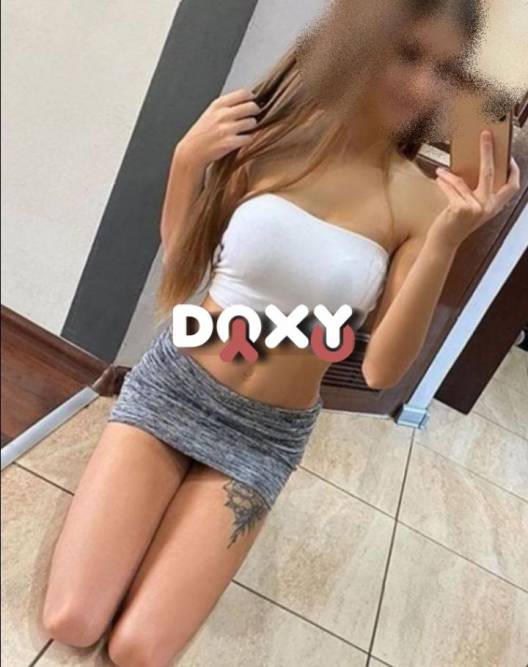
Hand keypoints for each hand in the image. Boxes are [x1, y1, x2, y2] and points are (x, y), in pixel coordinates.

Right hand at [176, 88, 259, 167]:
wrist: (192, 151)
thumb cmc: (203, 132)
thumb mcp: (211, 112)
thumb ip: (227, 106)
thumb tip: (247, 101)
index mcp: (218, 104)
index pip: (243, 93)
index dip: (251, 98)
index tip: (252, 101)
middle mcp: (222, 114)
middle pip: (251, 106)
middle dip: (255, 111)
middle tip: (252, 116)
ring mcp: (226, 129)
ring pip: (252, 122)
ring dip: (252, 127)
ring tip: (245, 129)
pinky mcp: (229, 143)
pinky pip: (249, 138)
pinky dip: (247, 140)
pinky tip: (241, 140)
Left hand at [429, 130, 520, 248]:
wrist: (443, 244)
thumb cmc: (455, 225)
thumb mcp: (472, 210)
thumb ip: (476, 195)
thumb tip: (473, 170)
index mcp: (494, 207)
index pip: (512, 187)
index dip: (513, 171)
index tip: (509, 156)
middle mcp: (488, 207)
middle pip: (491, 172)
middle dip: (488, 151)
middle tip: (485, 134)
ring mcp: (476, 208)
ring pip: (463, 181)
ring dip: (450, 174)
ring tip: (441, 170)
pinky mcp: (461, 208)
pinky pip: (452, 188)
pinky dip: (444, 182)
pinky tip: (439, 177)